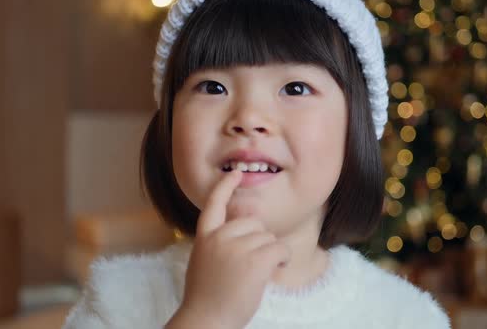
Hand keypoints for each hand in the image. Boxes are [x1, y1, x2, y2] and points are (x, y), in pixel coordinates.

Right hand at [166, 170, 290, 328]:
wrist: (206, 320)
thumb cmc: (207, 297)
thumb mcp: (204, 261)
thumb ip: (218, 243)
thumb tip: (244, 233)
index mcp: (205, 237)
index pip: (214, 204)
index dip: (225, 186)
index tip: (235, 173)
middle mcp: (220, 237)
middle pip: (253, 223)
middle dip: (258, 240)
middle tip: (251, 263)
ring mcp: (237, 248)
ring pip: (267, 237)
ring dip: (270, 253)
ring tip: (257, 273)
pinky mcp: (255, 261)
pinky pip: (279, 249)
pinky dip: (283, 258)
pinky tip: (275, 269)